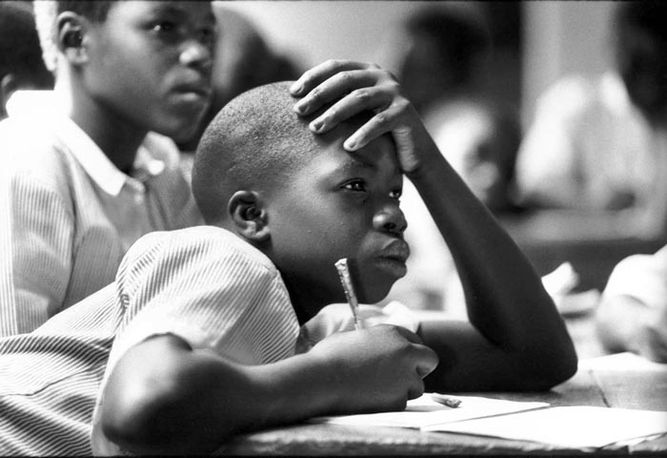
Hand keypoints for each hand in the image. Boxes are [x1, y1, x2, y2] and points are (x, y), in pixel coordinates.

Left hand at [290, 60, 436, 173]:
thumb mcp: (355, 114)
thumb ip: (336, 101)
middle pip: (345, 81)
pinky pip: (379, 122)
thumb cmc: (377, 133)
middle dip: (319, 95)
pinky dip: (362, 134)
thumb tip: (297, 102)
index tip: (292, 94)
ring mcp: (395, 93)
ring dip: (334, 114)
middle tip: (299, 112)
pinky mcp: (405, 113)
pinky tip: (347, 147)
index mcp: (368, 71)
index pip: (336, 67)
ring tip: (316, 129)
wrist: (412, 152)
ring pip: (359, 98)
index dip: (313, 77)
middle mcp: (383, 77)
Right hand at [307, 324, 438, 413]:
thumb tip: (376, 348)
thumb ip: (374, 342)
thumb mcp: (354, 338)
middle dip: (419, 368)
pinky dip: (391, 403)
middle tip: (402, 375)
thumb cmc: (329, 356)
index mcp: (393, 333)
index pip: (416, 341)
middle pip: (429, 360)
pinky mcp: (399, 400)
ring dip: (404, 388)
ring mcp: (405, 377)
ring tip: (378, 389)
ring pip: (417, 386)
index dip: (410, 351)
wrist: (321, 379)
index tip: (402, 359)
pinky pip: (402, 403)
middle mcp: (405, 352)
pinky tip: (371, 399)